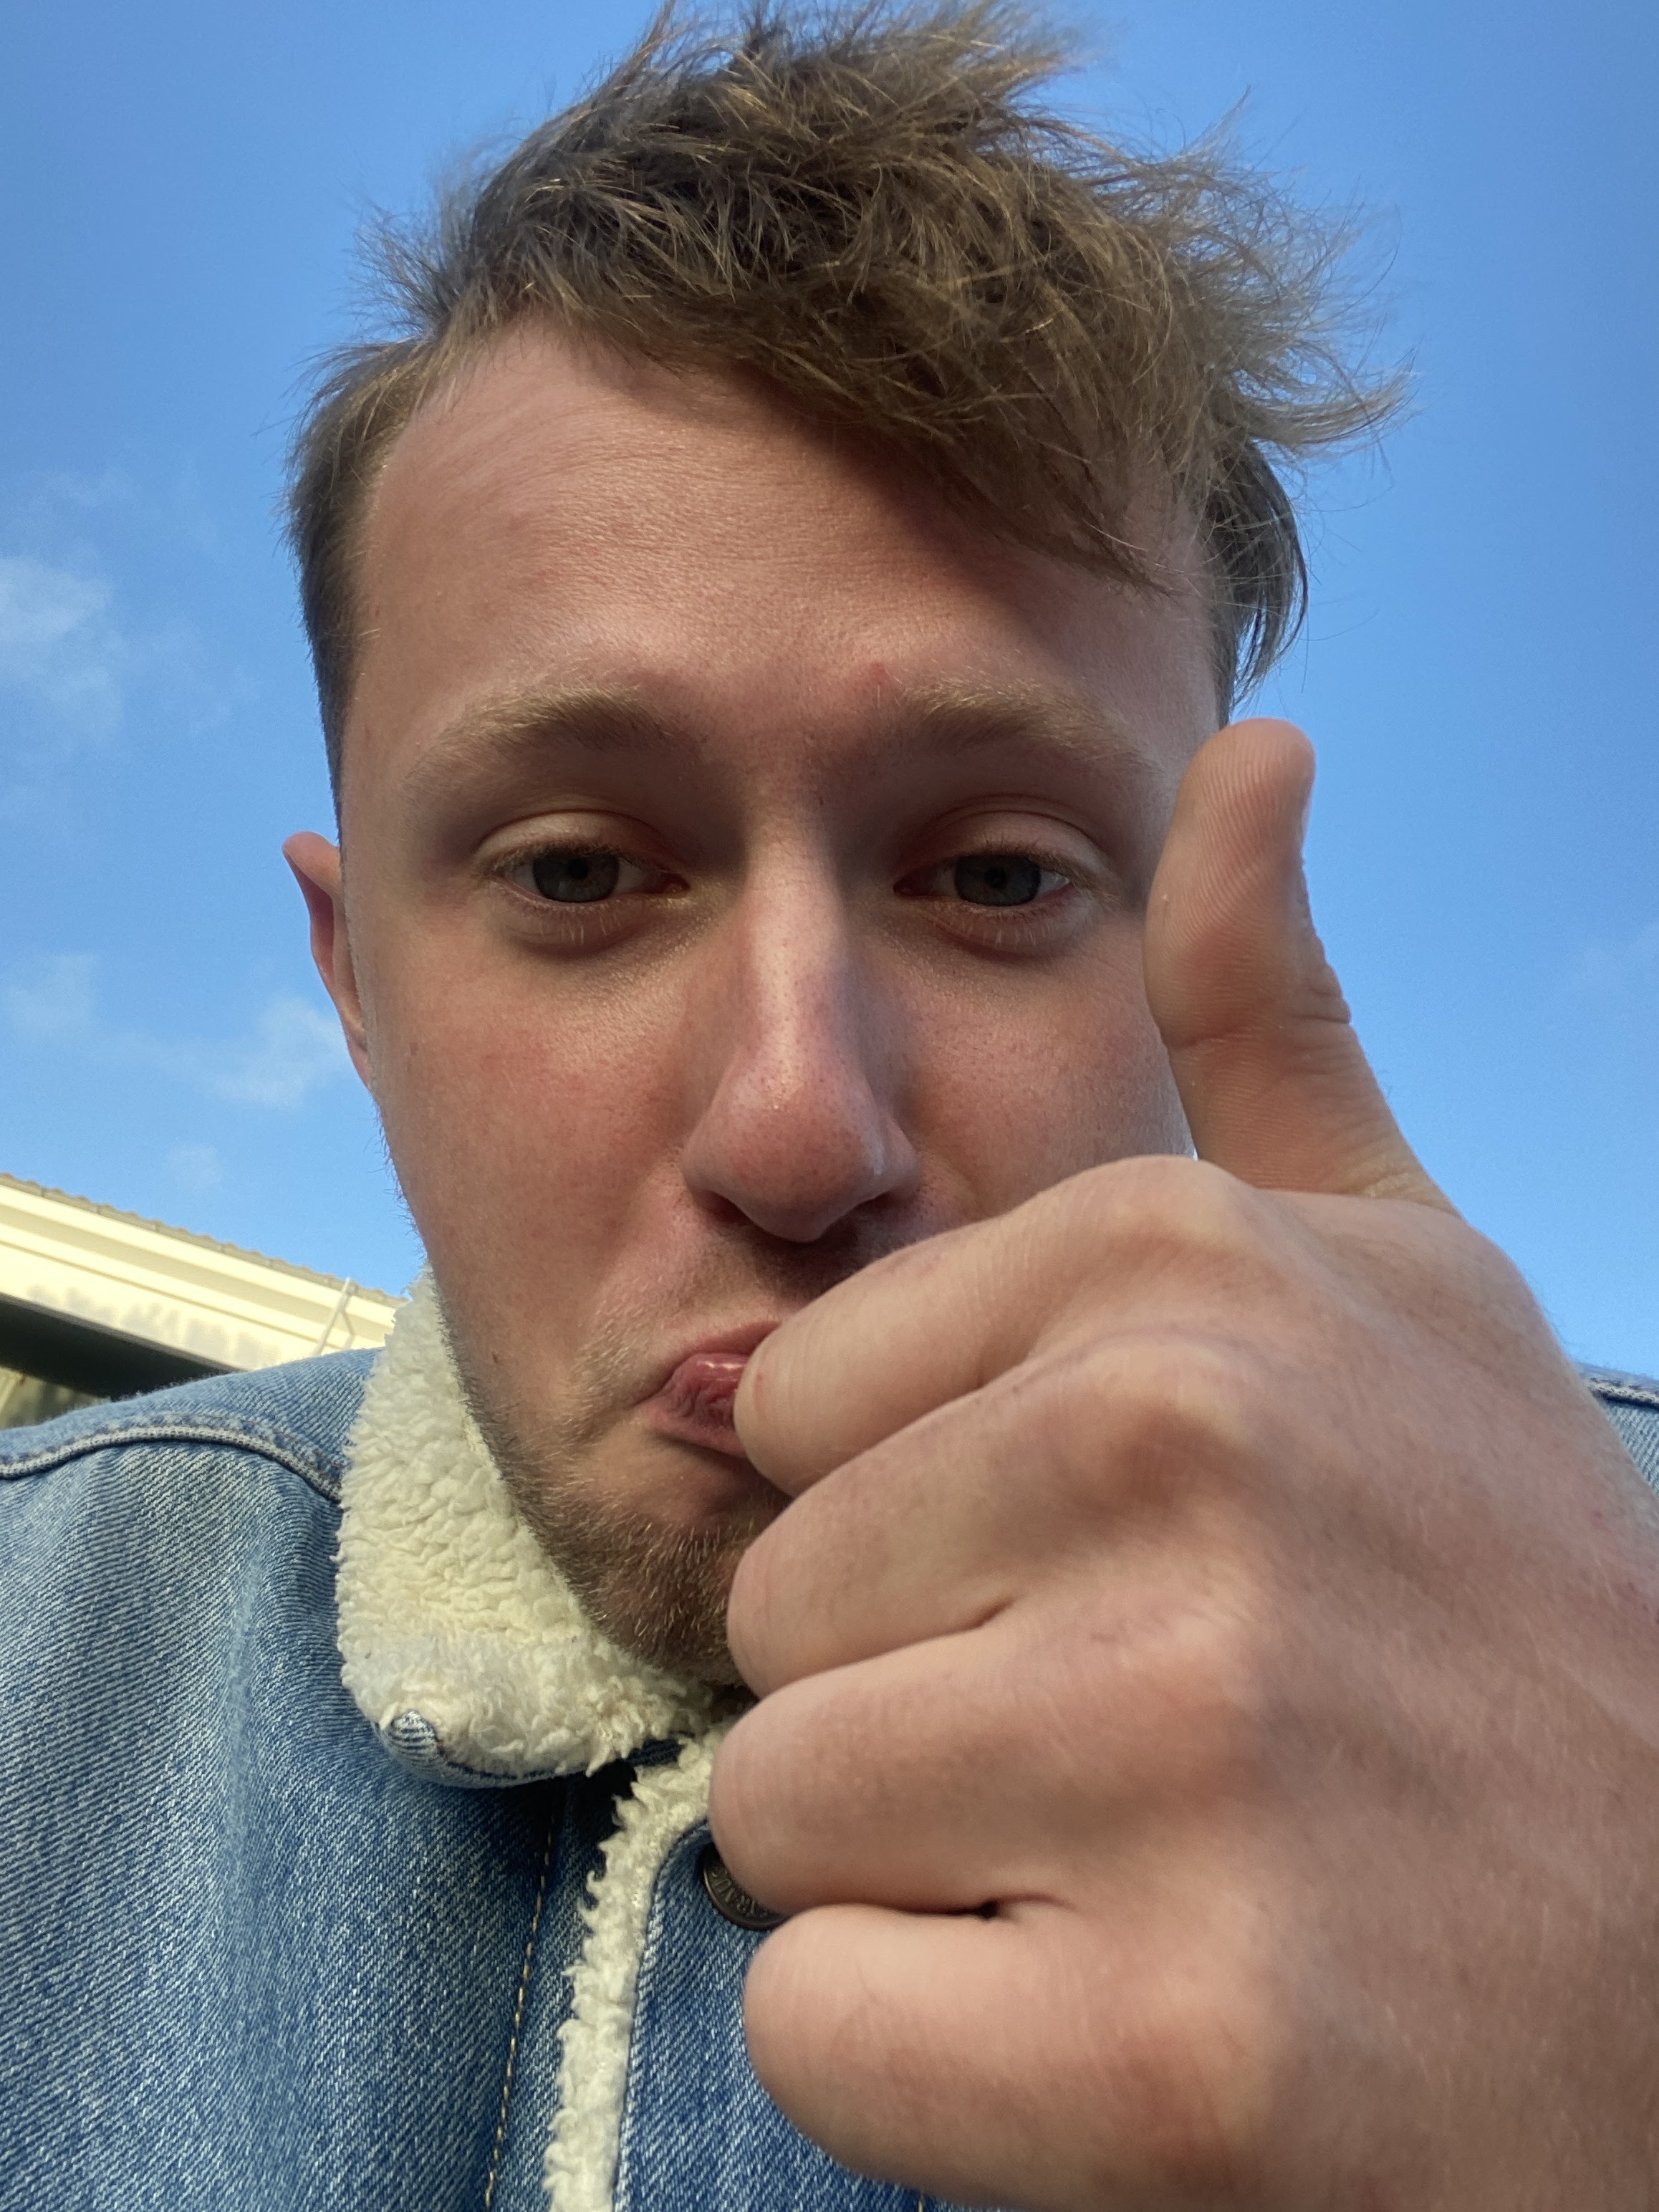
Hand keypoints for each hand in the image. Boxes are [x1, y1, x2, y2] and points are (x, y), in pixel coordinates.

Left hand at [709, 720, 1658, 2209]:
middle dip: (917, 1701)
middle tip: (1147, 1757)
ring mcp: (1187, 1753)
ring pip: (780, 1816)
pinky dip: (941, 2074)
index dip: (922, 1526)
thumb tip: (1249, 752)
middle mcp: (1184, 1469)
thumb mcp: (1406, 1274)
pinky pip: (826, 2027)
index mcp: (1185, 1276)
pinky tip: (1138, 2034)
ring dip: (931, 1883)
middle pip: (776, 1611)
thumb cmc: (1496, 1611)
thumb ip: (1273, 1022)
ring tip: (1151, 1880)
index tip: (1108, 1577)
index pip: (794, 1410)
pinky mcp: (1183, 2056)